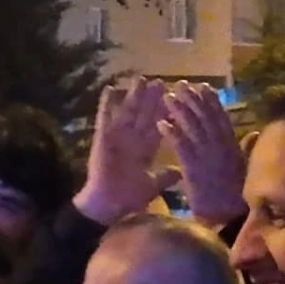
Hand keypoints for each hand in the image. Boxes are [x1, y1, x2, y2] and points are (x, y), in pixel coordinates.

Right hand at [74, 79, 177, 225]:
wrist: (107, 205)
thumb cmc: (128, 197)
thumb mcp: (152, 185)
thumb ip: (166, 177)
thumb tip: (182, 171)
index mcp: (145, 150)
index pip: (159, 127)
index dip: (167, 114)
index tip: (176, 99)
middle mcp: (133, 140)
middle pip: (144, 115)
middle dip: (152, 99)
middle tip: (160, 82)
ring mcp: (117, 137)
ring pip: (128, 112)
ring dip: (133, 96)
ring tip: (140, 79)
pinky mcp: (102, 138)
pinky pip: (104, 118)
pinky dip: (106, 104)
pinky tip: (110, 88)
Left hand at [163, 82, 246, 227]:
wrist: (230, 217)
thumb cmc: (238, 196)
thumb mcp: (244, 168)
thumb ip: (247, 148)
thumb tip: (255, 133)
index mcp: (232, 146)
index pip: (221, 117)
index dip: (211, 101)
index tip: (203, 86)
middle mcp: (220, 146)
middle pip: (205, 117)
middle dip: (193, 99)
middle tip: (180, 84)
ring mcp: (207, 156)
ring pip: (192, 127)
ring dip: (180, 110)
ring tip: (168, 97)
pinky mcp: (194, 168)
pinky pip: (181, 146)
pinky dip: (172, 133)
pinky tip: (161, 123)